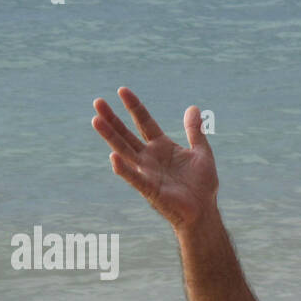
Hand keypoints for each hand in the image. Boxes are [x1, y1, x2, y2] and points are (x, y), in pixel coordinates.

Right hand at [91, 87, 217, 229]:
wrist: (204, 210)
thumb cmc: (202, 184)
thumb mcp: (201, 152)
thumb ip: (195, 131)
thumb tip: (193, 107)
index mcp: (162, 146)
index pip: (144, 122)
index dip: (134, 107)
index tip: (122, 90)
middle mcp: (150, 157)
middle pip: (127, 134)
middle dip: (112, 119)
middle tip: (98, 102)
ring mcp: (147, 172)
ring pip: (124, 152)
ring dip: (110, 137)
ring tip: (96, 121)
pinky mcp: (150, 189)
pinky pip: (135, 178)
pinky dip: (125, 169)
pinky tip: (113, 158)